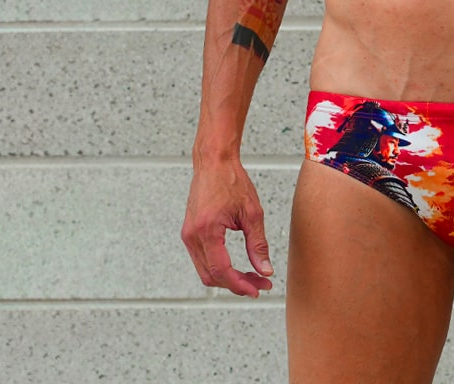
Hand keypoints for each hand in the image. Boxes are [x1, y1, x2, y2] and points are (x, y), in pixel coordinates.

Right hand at [181, 159, 273, 297]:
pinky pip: (202, 259)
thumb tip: (265, 271)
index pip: (222, 270)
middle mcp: (192, 236)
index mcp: (208, 230)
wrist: (214, 162)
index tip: (258, 289)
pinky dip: (219, 267)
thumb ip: (258, 244)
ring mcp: (188, 235)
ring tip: (253, 276)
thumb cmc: (233, 181)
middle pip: (212, 276)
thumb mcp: (252, 212)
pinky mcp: (189, 233)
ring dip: (228, 278)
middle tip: (261, 283)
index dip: (240, 284)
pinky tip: (237, 266)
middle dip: (237, 284)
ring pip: (205, 271)